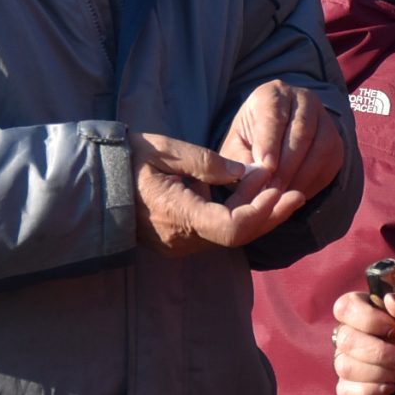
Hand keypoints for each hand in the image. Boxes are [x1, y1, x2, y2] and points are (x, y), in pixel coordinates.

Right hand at [130, 130, 290, 255]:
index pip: (231, 227)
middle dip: (269, 213)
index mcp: (179, 215)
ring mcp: (182, 244)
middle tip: (296, 191)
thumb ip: (206, 162)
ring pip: (231, 235)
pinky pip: (219, 232)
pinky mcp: (183, 240)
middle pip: (238, 235)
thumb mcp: (167, 150)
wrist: (97, 182)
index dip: (261, 212)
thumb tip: (242, 171)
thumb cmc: (129, 159)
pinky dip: (240, 214)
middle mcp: (183, 239)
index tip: (281, 191)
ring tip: (278, 186)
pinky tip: (255, 194)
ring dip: (256, 212)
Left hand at [218, 80, 343, 220]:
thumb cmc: (250, 140)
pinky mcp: (336, 139)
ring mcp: (324, 118)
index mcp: (272, 94)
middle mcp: (302, 99)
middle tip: (274, 188)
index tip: (266, 167)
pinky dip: (316, 180)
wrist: (274, 137)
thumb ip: (240, 158)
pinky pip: (333, 160)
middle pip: (302, 131)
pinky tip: (298, 193)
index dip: (271, 142)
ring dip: (304, 174)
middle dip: (288, 164)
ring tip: (285, 194)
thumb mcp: (236, 145)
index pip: (275, 114)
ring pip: (322, 145)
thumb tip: (254, 175)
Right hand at [331, 280, 394, 394]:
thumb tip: (390, 299)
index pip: (344, 307)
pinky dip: (370, 392)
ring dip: (381, 372)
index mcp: (362, 311)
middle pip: (346, 340)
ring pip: (346, 367)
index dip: (368, 319)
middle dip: (381, 352)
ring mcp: (346, 362)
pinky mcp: (348, 389)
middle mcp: (349, 335)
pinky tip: (390, 388)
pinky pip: (345, 392)